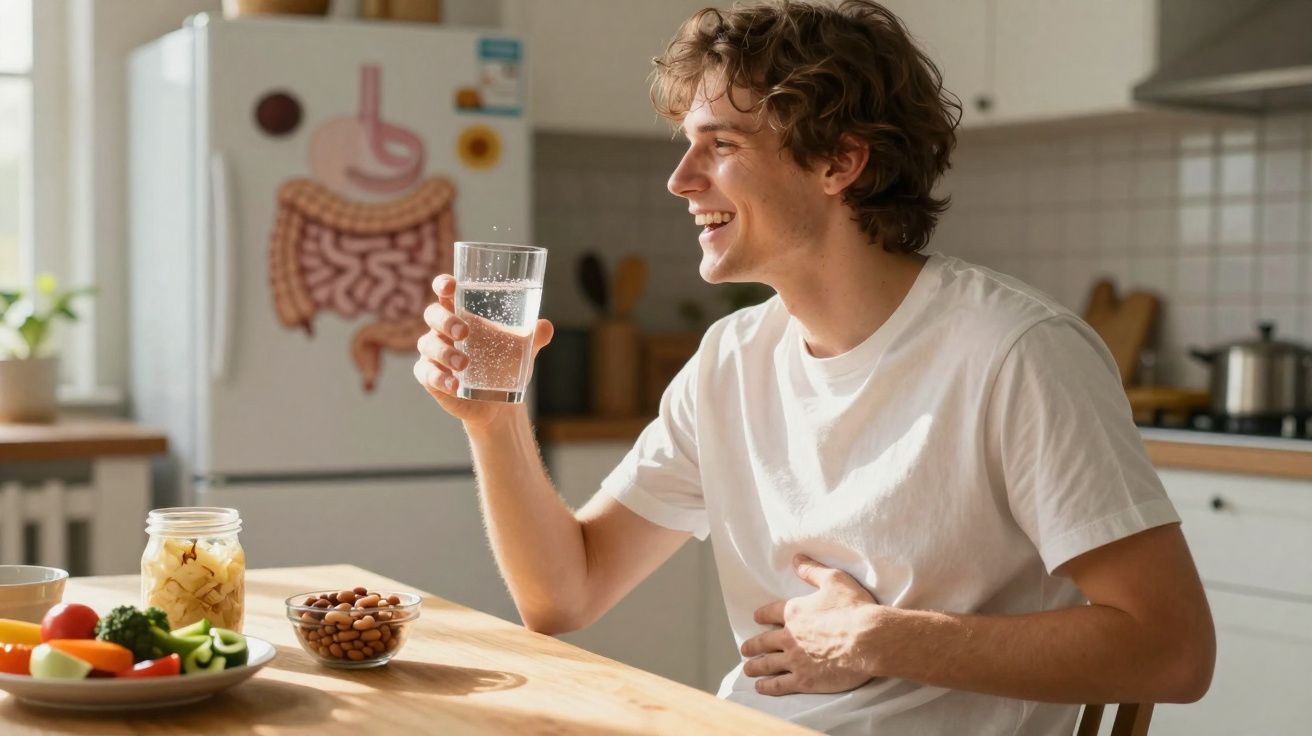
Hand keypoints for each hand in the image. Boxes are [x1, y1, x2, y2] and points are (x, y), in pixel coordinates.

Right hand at [414, 274, 553, 428]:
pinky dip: (440, 378)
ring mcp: (434, 354)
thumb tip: (545, 327)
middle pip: (432, 314)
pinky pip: (427, 374)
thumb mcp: (522, 350)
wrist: (500, 403)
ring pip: (427, 344)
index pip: (445, 292)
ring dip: (444, 353)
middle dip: (445, 321)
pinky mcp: (430, 378)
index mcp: (462, 314)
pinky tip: (455, 386)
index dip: (443, 284)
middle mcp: (443, 331)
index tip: (450, 286)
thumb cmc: (504, 365)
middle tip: (464, 333)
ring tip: (464, 365)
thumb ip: (534, 337)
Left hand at [741, 554, 881, 695]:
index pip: (771, 613)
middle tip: (745, 649)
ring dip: (756, 666)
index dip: (762, 615)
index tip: (756, 618)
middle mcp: (789, 637)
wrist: (868, 639)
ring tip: (748, 669)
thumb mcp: (834, 580)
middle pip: (764, 642)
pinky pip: (779, 685)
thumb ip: (812, 570)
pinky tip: (760, 687)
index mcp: (794, 613)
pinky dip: (768, 686)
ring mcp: (795, 660)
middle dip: (753, 645)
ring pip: (768, 664)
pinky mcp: (804, 680)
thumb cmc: (853, 608)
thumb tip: (796, 559)